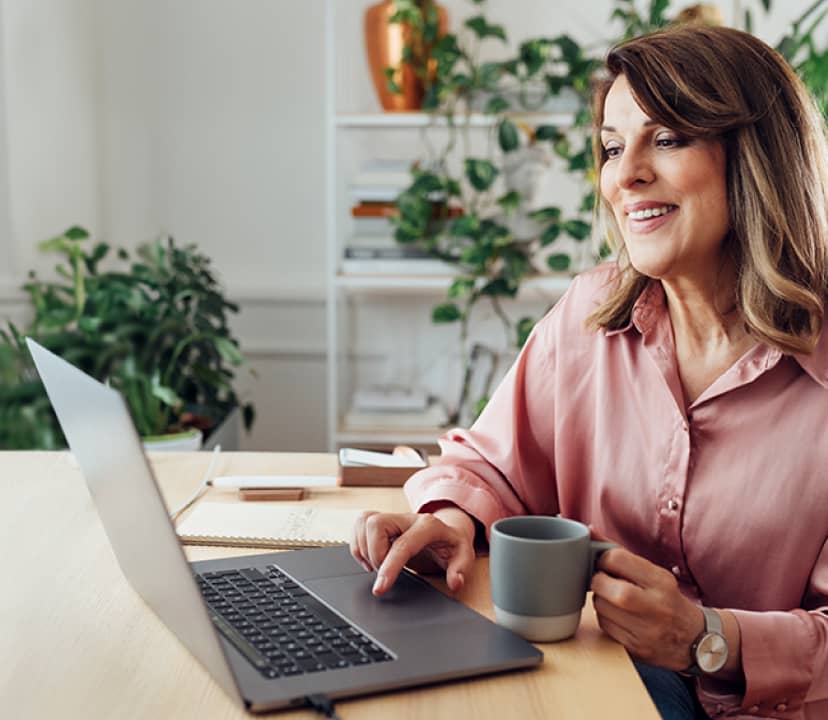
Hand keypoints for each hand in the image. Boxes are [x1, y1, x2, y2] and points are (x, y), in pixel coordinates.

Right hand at [350, 508, 475, 595]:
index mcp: (428, 526)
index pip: (402, 545)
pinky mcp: (381, 521)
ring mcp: (392, 517)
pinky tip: (370, 558)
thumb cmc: (452, 545)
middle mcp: (407, 517)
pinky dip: (358, 544)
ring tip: (378, 565)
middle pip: (375, 524)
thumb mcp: (464, 557)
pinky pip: (358, 525)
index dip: (388, 567)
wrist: (446, 531)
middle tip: (384, 572)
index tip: (379, 588)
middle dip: (374, 554)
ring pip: (363, 521)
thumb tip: (455, 582)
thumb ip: (460, 569)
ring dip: (364, 548)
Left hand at [590, 547, 703, 669]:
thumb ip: (620, 553)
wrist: (694, 640)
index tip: (606, 564)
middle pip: (604, 585)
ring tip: (613, 600)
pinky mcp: (636, 647)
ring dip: (600, 600)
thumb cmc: (667, 600)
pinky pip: (604, 626)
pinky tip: (618, 617)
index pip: (617, 558)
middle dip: (598, 581)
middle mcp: (655, 605)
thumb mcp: (653, 574)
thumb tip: (589, 531)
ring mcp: (646, 629)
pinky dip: (605, 618)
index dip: (604, 559)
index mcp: (661, 581)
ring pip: (600, 606)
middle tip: (605, 582)